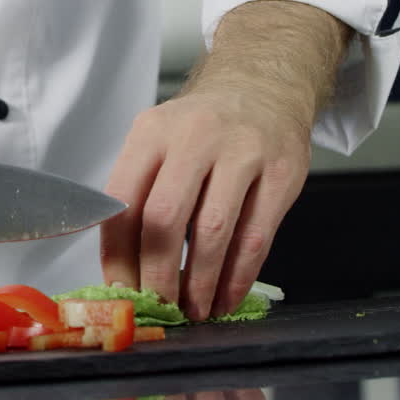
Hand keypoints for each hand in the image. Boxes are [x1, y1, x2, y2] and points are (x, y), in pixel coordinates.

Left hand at [100, 88, 308, 320]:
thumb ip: (141, 195)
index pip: (122, 204)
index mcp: (151, 133)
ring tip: (195, 310)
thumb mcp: (160, 141)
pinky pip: (256, 237)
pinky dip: (238, 277)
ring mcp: (242, 152)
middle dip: (158, 276)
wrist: (265, 88)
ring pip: (213, 232)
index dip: (119, 258)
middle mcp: (194, 136)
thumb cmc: (203, 128)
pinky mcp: (281, 172)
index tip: (122, 292)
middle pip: (164, 219)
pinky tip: (226, 297)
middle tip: (159, 308)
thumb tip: (126, 272)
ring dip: (200, 283)